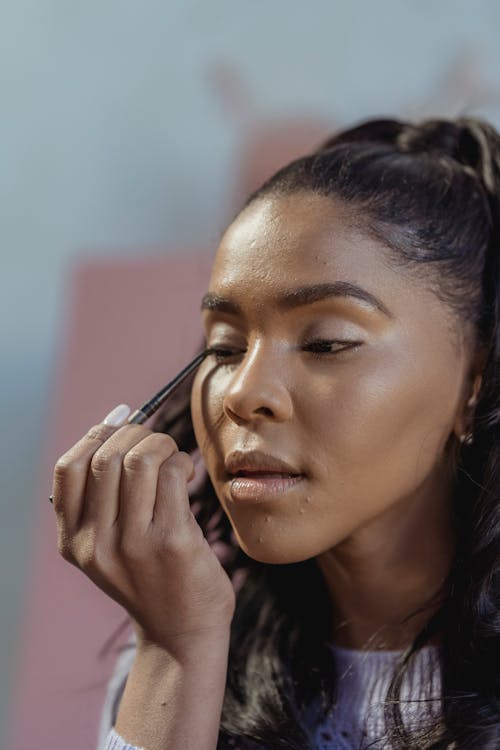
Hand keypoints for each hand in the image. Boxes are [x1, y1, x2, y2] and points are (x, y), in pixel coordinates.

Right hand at [51, 404, 235, 656]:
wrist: (182, 633)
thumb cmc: (150, 578)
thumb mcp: (107, 548)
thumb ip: (102, 502)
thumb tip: (115, 428)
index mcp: (74, 541)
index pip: (69, 469)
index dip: (94, 435)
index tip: (119, 420)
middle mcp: (97, 543)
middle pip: (106, 457)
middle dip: (136, 433)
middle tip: (155, 440)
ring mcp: (134, 543)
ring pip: (140, 460)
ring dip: (162, 444)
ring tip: (172, 455)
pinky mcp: (173, 541)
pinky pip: (173, 475)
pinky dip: (181, 461)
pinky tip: (187, 472)